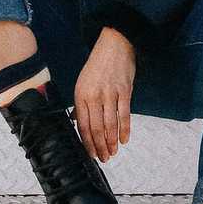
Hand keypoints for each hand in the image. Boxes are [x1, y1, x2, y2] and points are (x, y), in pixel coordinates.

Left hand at [72, 29, 134, 161]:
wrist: (114, 45)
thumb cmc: (98, 65)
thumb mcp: (82, 82)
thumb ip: (80, 104)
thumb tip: (76, 121)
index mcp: (81, 95)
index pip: (83, 125)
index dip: (87, 142)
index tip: (91, 154)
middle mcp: (94, 96)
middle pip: (97, 128)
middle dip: (100, 146)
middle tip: (104, 158)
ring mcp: (110, 94)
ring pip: (110, 124)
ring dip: (112, 141)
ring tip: (113, 152)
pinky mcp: (125, 91)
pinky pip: (125, 114)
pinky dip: (125, 129)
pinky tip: (124, 140)